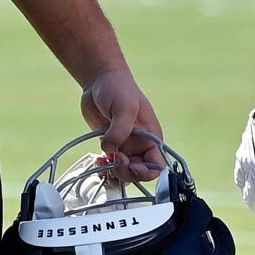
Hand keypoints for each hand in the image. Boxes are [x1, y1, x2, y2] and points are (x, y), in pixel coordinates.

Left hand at [81, 65, 166, 183]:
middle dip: (126, 173)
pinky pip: (111, 165)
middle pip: (139, 173)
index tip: (130, 165)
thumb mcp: (124, 108)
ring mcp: (126, 146)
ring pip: (124, 171)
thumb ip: (120, 131)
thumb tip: (109, 150)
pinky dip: (104, 168)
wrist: (100, 80)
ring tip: (102, 163)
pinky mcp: (111, 144)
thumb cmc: (118, 89)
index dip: (145, 172)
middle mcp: (141, 144)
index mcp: (152, 138)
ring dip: (113, 174)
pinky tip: (97, 159)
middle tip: (114, 161)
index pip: (157, 166)